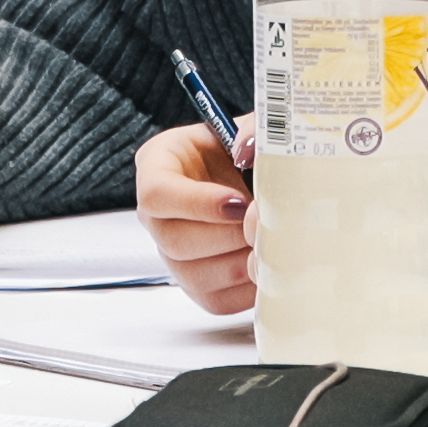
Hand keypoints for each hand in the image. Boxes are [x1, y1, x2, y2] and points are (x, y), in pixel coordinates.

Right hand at [137, 122, 253, 312]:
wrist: (267, 179)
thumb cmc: (256, 152)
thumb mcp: (256, 126)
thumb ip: (253, 129)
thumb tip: (247, 152)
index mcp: (158, 165)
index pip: (157, 194)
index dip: (199, 203)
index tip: (239, 202)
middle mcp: (157, 214)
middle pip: (173, 240)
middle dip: (227, 235)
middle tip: (264, 223)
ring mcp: (172, 253)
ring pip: (194, 275)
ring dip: (240, 261)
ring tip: (271, 241)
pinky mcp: (196, 285)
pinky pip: (214, 299)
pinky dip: (246, 288)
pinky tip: (268, 264)